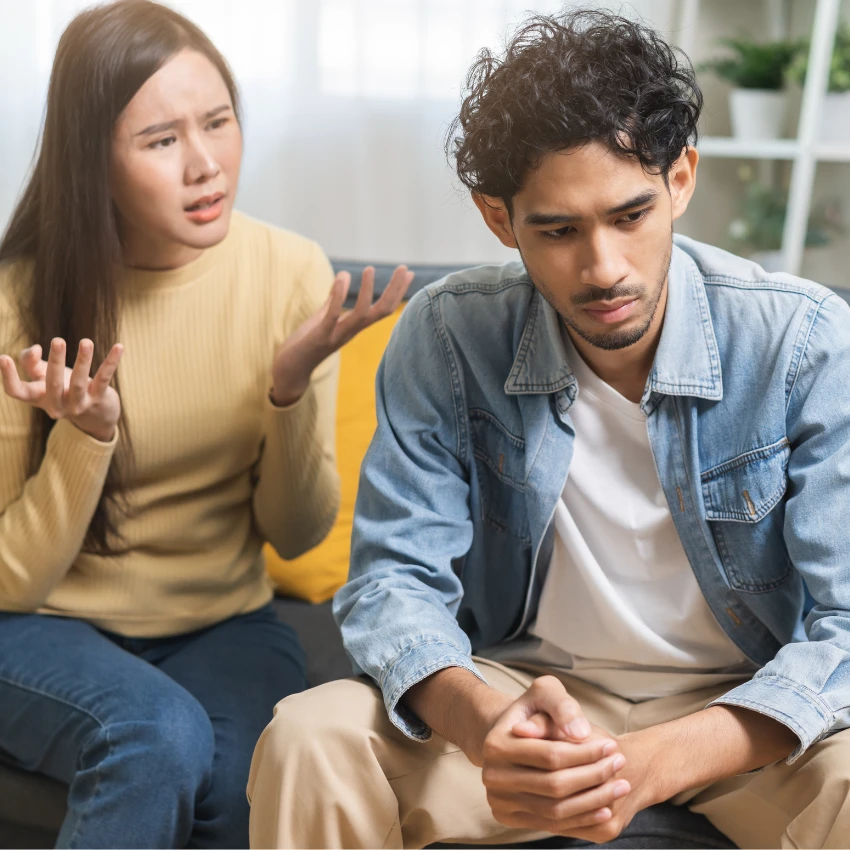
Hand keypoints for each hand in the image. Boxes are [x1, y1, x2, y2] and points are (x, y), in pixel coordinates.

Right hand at [0, 338, 123, 441]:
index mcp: (38, 397)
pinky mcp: (99, 399)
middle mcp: (56, 404)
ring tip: (86, 342)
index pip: (17, 392)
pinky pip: (104, 378)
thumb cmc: (62, 387)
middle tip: (57, 340)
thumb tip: (34, 348)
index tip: (3, 357)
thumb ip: (30, 361)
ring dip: (83, 361)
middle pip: (51, 384)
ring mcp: (78, 404)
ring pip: (79, 382)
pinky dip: (111, 362)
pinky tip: (119, 346)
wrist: (95, 415)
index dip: (8, 377)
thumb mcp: (42, 375)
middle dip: (55, 362)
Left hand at [270, 265, 413, 405]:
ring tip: (370, 269)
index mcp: (354, 327)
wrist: (290, 370)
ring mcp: (337, 335)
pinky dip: (339, 296)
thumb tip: (343, 277)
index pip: (383, 309)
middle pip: (381, 312)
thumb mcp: (322, 318)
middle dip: (395, 291)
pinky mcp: (320, 337)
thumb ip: (332, 301)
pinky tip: (342, 277)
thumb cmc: (306, 344)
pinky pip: (333, 316)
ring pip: (361, 315)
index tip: (409, 272)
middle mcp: (351, 332)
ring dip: (367, 292)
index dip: (398, 291)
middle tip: (405, 269)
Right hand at [480, 676, 629, 834]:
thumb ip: (562, 706)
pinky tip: (604, 807)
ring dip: (593, 801)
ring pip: (555, 810)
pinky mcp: (507, 818)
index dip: (586, 753)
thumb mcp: (545, 692)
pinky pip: (551, 825)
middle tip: (620, 764)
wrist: (510, 736)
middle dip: (593, 776)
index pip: (551, 755)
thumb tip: (579, 733)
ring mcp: (498, 801)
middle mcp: (492, 776)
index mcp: (496, 744)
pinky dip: (581, 818)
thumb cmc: (532, 711)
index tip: (612, 746)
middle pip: (554, 785)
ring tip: (620, 786)